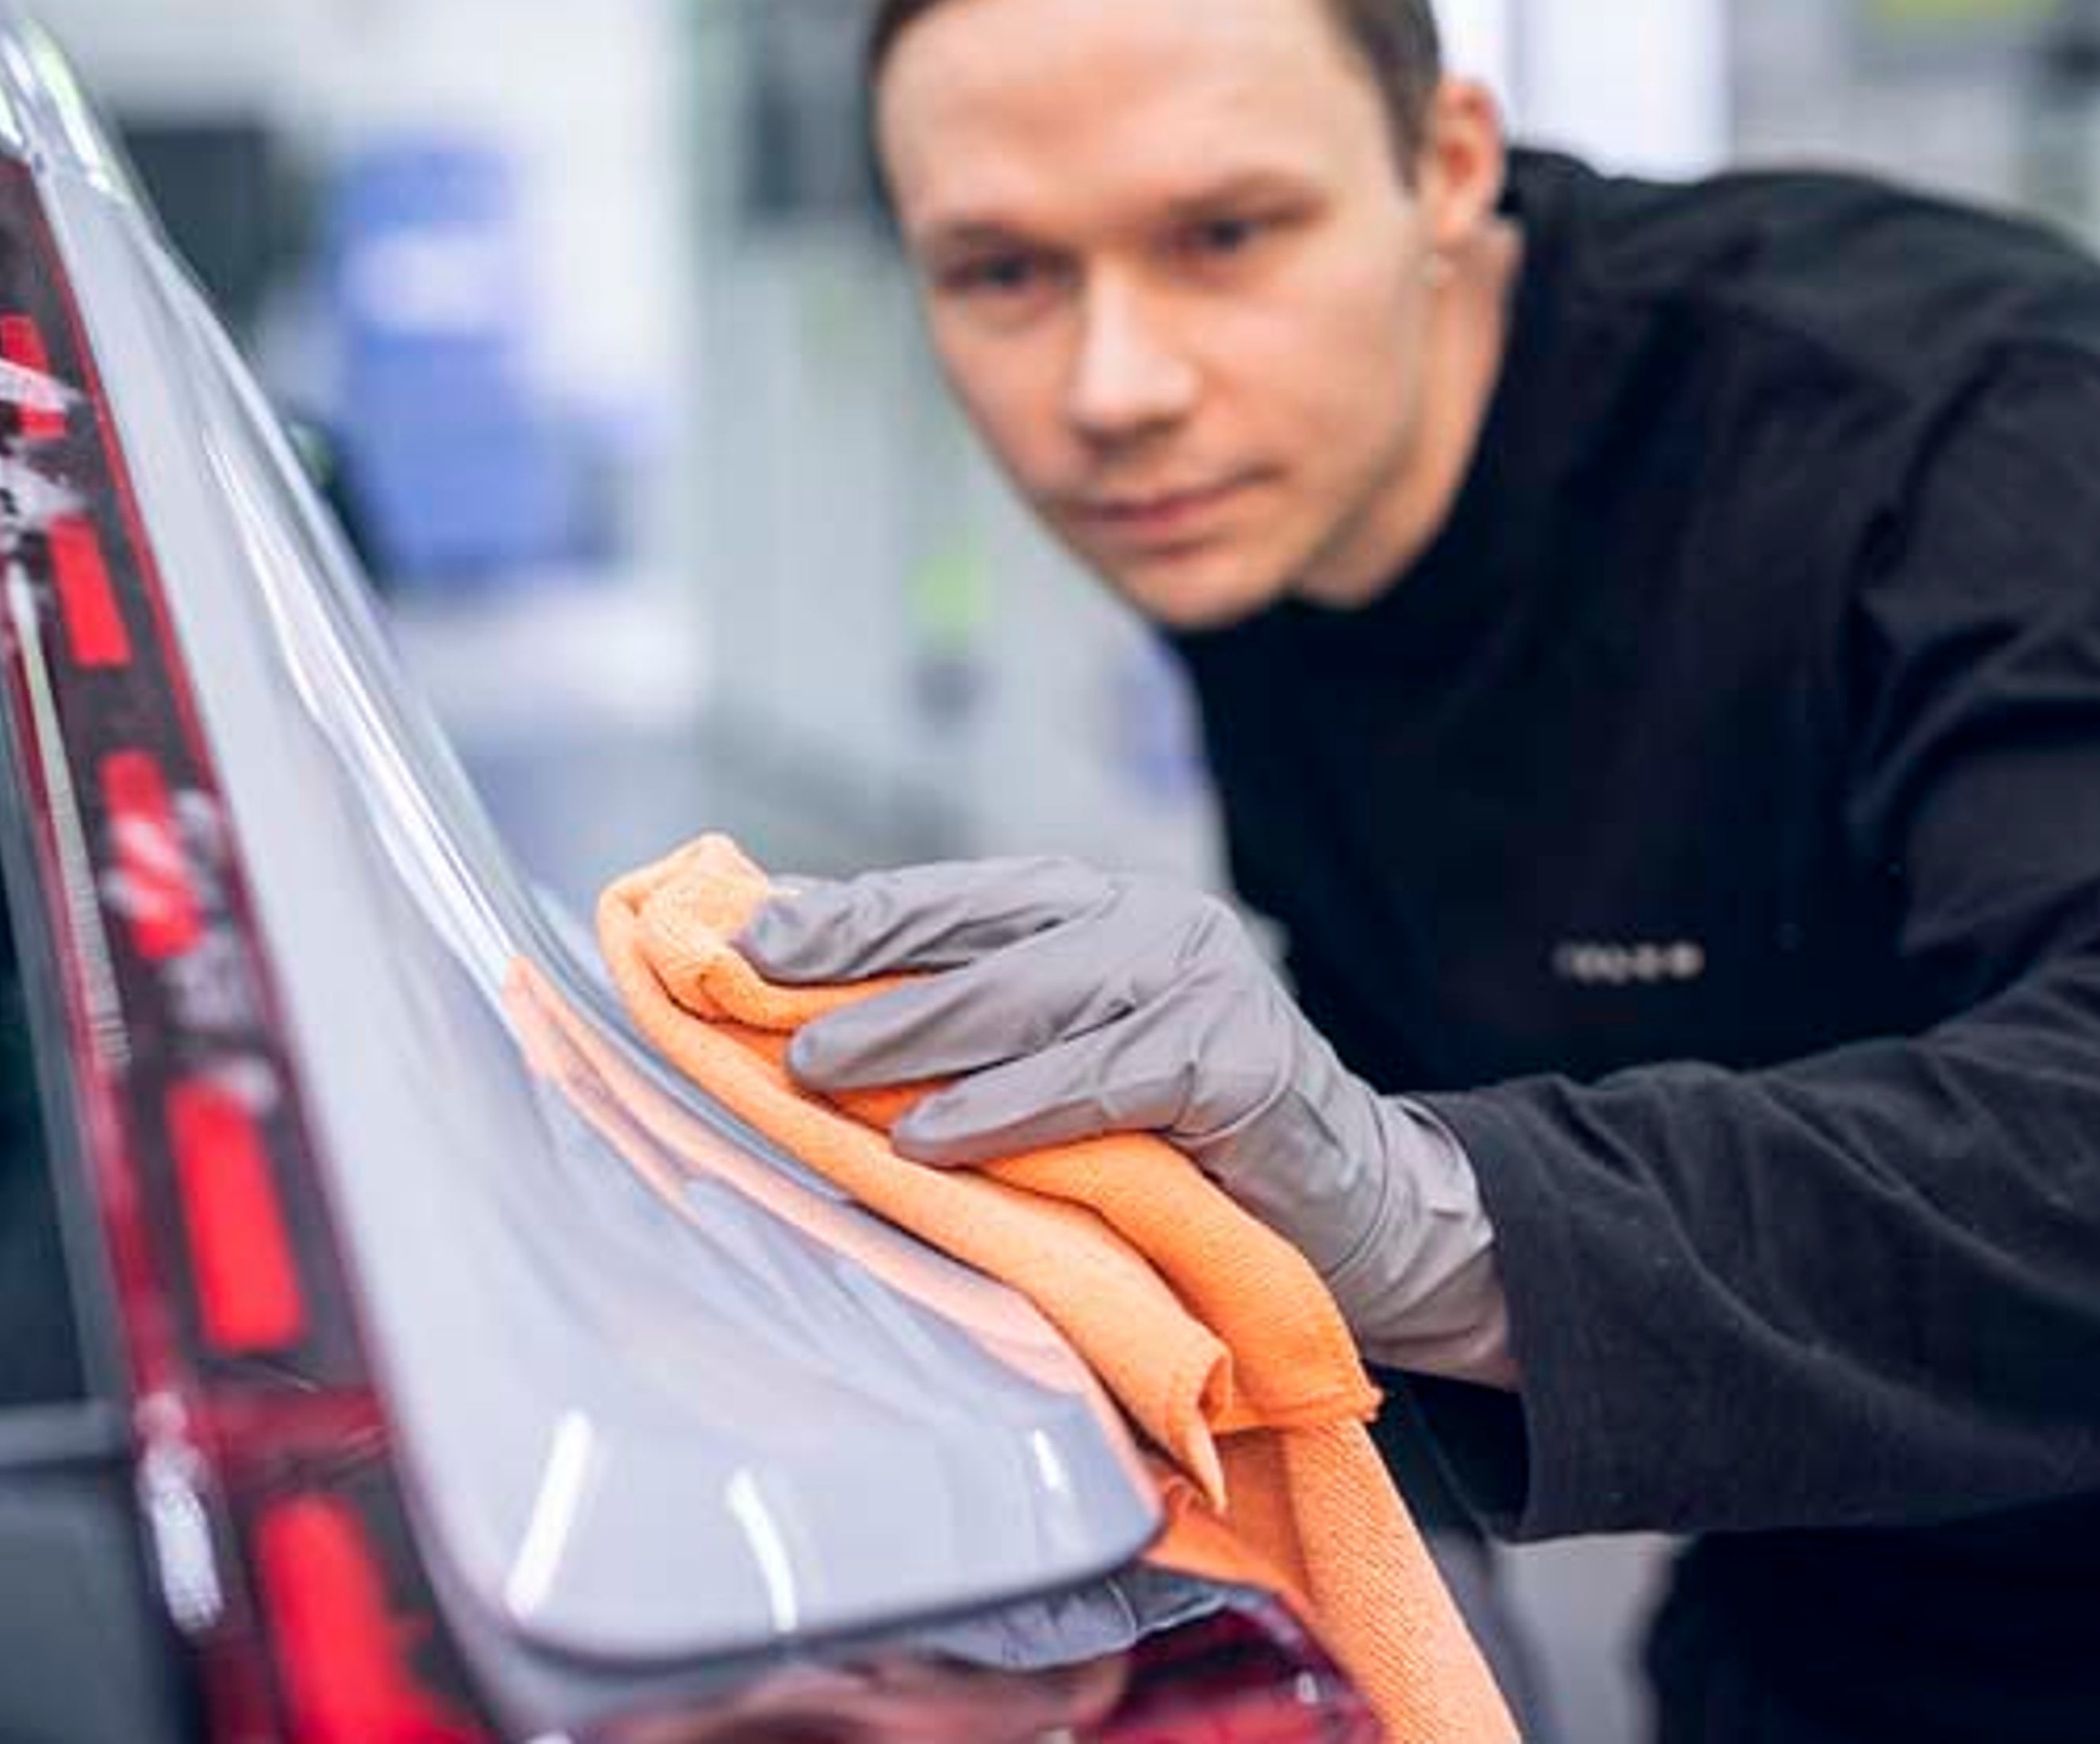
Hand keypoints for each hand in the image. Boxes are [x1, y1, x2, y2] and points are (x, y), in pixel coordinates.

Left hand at [738, 857, 1516, 1385]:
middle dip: (864, 977)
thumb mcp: (1059, 1059)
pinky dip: (1011, 1110)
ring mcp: (1199, 981)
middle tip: (772, 1022)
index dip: (851, 915)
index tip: (752, 942)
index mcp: (1092, 904)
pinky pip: (1102, 1081)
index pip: (951, 895)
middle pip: (979, 939)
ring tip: (824, 1080)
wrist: (1347, 1205)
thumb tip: (805, 1011)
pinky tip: (936, 1139)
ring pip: (1031, 1004)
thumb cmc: (1173, 1140)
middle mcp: (1145, 921)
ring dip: (917, 1043)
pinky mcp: (1237, 1059)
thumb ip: (962, 1023)